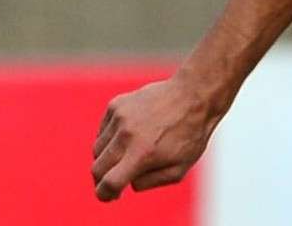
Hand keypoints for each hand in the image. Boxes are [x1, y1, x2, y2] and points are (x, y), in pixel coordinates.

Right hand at [91, 76, 219, 200]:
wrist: (194, 94)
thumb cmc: (190, 134)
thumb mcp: (179, 168)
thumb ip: (150, 181)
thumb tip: (127, 183)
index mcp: (143, 154)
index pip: (109, 183)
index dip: (104, 195)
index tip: (109, 196)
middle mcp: (127, 135)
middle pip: (97, 168)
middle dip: (103, 180)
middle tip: (115, 181)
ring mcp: (120, 117)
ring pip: (97, 149)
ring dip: (108, 158)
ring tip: (129, 153)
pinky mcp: (117, 104)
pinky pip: (103, 130)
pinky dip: (111, 138)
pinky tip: (130, 135)